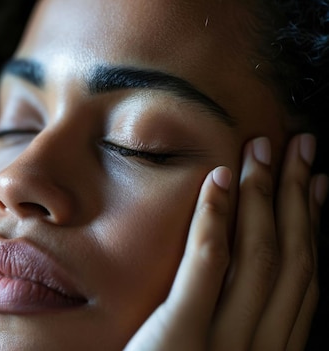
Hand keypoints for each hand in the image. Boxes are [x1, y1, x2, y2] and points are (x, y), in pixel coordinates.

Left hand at [125, 134, 326, 349]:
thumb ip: (232, 330)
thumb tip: (240, 284)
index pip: (301, 281)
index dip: (311, 226)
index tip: (314, 185)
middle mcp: (261, 350)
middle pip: (289, 259)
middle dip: (296, 197)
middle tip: (299, 145)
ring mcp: (225, 344)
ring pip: (259, 257)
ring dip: (264, 196)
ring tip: (265, 149)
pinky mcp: (181, 335)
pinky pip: (207, 265)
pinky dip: (216, 217)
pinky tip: (219, 177)